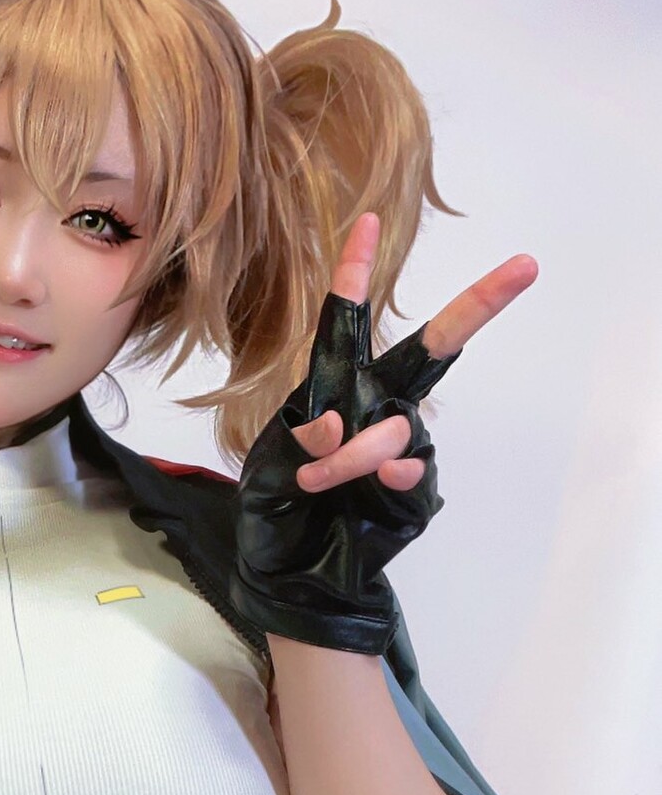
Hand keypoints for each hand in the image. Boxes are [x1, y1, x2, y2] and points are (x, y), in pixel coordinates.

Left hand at [291, 212, 537, 493]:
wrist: (291, 574)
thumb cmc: (276, 511)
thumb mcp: (271, 464)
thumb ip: (303, 437)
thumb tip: (337, 423)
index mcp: (335, 385)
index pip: (347, 322)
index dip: (355, 272)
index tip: (368, 220)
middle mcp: (375, 404)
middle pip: (434, 347)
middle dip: (478, 306)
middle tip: (524, 267)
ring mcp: (399, 444)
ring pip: (395, 428)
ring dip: (356, 453)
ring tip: (317, 479)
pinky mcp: (414, 487)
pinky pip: (416, 469)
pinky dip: (397, 473)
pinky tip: (383, 481)